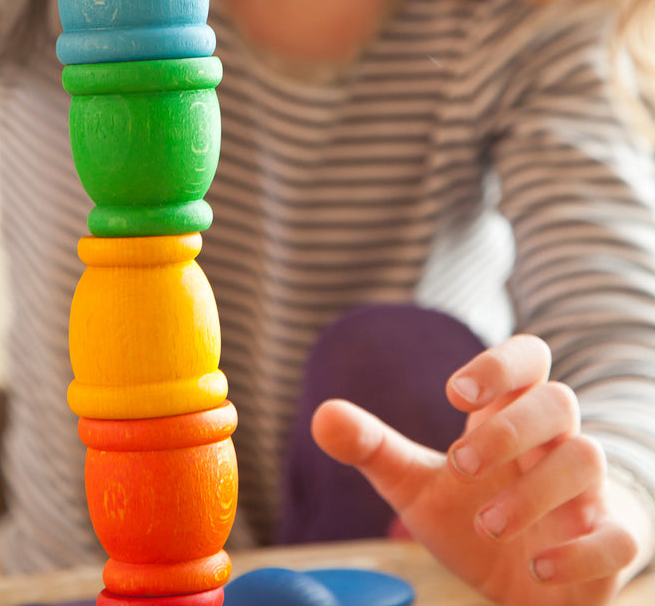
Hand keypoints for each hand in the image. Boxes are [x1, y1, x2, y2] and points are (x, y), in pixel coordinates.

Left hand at [312, 335, 646, 604]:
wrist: (525, 583)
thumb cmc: (474, 514)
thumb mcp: (416, 486)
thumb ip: (375, 448)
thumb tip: (321, 415)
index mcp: (511, 415)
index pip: (529, 358)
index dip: (500, 363)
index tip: (455, 392)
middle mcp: (556, 444)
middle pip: (560, 402)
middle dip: (510, 429)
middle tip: (459, 465)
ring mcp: (589, 493)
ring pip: (588, 459)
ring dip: (536, 491)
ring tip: (486, 523)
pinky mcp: (611, 543)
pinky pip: (619, 535)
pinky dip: (580, 550)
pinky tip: (535, 564)